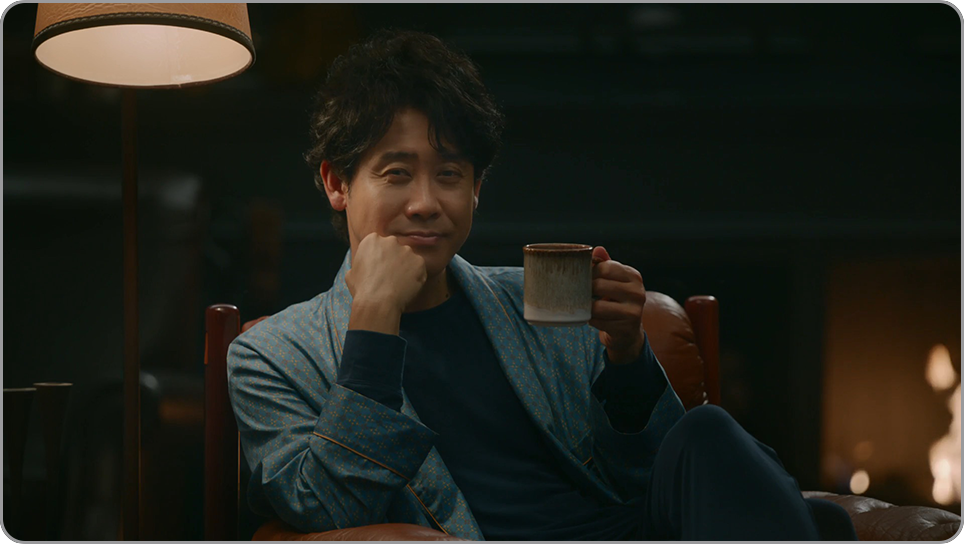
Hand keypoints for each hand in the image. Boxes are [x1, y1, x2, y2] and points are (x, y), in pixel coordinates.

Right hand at [346, 233, 427, 313]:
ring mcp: (406, 250)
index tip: (379, 269)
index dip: (379, 258)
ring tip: (398, 284)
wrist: (378, 301)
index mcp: (372, 240)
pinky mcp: (419, 261)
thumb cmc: (362, 289)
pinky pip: (419, 268)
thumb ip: (361, 264)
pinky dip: (415, 276)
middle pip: (394, 248)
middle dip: (393, 260)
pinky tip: (406, 286)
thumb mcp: (351, 273)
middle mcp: (390, 240)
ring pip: (408, 258)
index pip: (379, 244)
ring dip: (405, 268)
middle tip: (389, 276)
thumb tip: (363, 267)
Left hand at [588, 246, 646, 363]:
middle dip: (586, 290)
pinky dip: (591, 320)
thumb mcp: (614, 281)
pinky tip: (595, 319)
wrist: (628, 332)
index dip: (589, 272)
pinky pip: (597, 322)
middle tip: (582, 293)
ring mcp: (634, 312)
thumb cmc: (617, 301)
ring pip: (596, 306)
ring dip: (587, 307)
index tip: (585, 278)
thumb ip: (605, 264)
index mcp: (634, 276)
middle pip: (599, 285)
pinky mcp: (625, 329)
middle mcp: (638, 292)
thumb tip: (597, 249)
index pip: (605, 267)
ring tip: (588, 306)